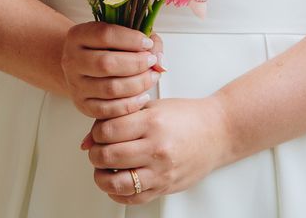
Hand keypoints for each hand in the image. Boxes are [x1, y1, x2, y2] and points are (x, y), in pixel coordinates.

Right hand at [61, 21, 164, 118]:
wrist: (82, 65)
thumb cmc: (107, 48)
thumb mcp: (122, 34)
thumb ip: (145, 40)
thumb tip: (160, 61)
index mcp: (78, 36)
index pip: (105, 35)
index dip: (131, 39)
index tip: (147, 43)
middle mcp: (72, 60)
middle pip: (106, 64)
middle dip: (136, 64)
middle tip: (152, 62)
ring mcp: (75, 84)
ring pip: (109, 88)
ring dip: (137, 84)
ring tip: (152, 77)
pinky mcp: (82, 105)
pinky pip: (108, 110)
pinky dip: (130, 105)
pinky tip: (143, 95)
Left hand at [80, 96, 230, 204]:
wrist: (216, 131)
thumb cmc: (186, 116)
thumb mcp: (153, 107)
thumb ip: (121, 118)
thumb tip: (89, 138)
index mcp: (152, 123)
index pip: (107, 131)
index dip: (96, 133)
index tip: (98, 133)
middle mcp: (156, 149)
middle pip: (108, 157)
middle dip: (95, 154)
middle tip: (97, 149)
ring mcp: (161, 171)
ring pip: (116, 183)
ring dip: (101, 177)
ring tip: (103, 168)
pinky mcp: (164, 187)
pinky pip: (132, 198)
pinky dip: (117, 193)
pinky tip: (117, 181)